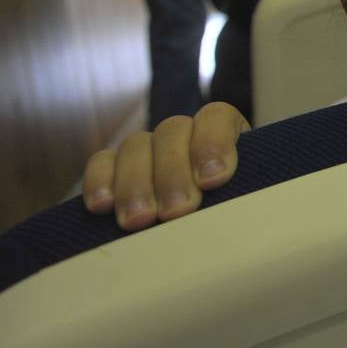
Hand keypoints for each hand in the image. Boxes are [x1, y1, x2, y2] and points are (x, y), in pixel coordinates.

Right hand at [83, 102, 249, 230]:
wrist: (217, 230)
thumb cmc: (236, 213)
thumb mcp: (247, 197)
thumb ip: (242, 193)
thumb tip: (238, 209)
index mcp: (224, 131)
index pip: (216, 116)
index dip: (213, 143)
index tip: (213, 180)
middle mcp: (184, 133)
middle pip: (172, 133)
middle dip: (173, 174)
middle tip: (176, 212)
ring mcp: (148, 147)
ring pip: (136, 146)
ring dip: (136, 184)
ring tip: (140, 220)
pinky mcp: (115, 167)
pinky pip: (101, 162)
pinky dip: (100, 181)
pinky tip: (102, 206)